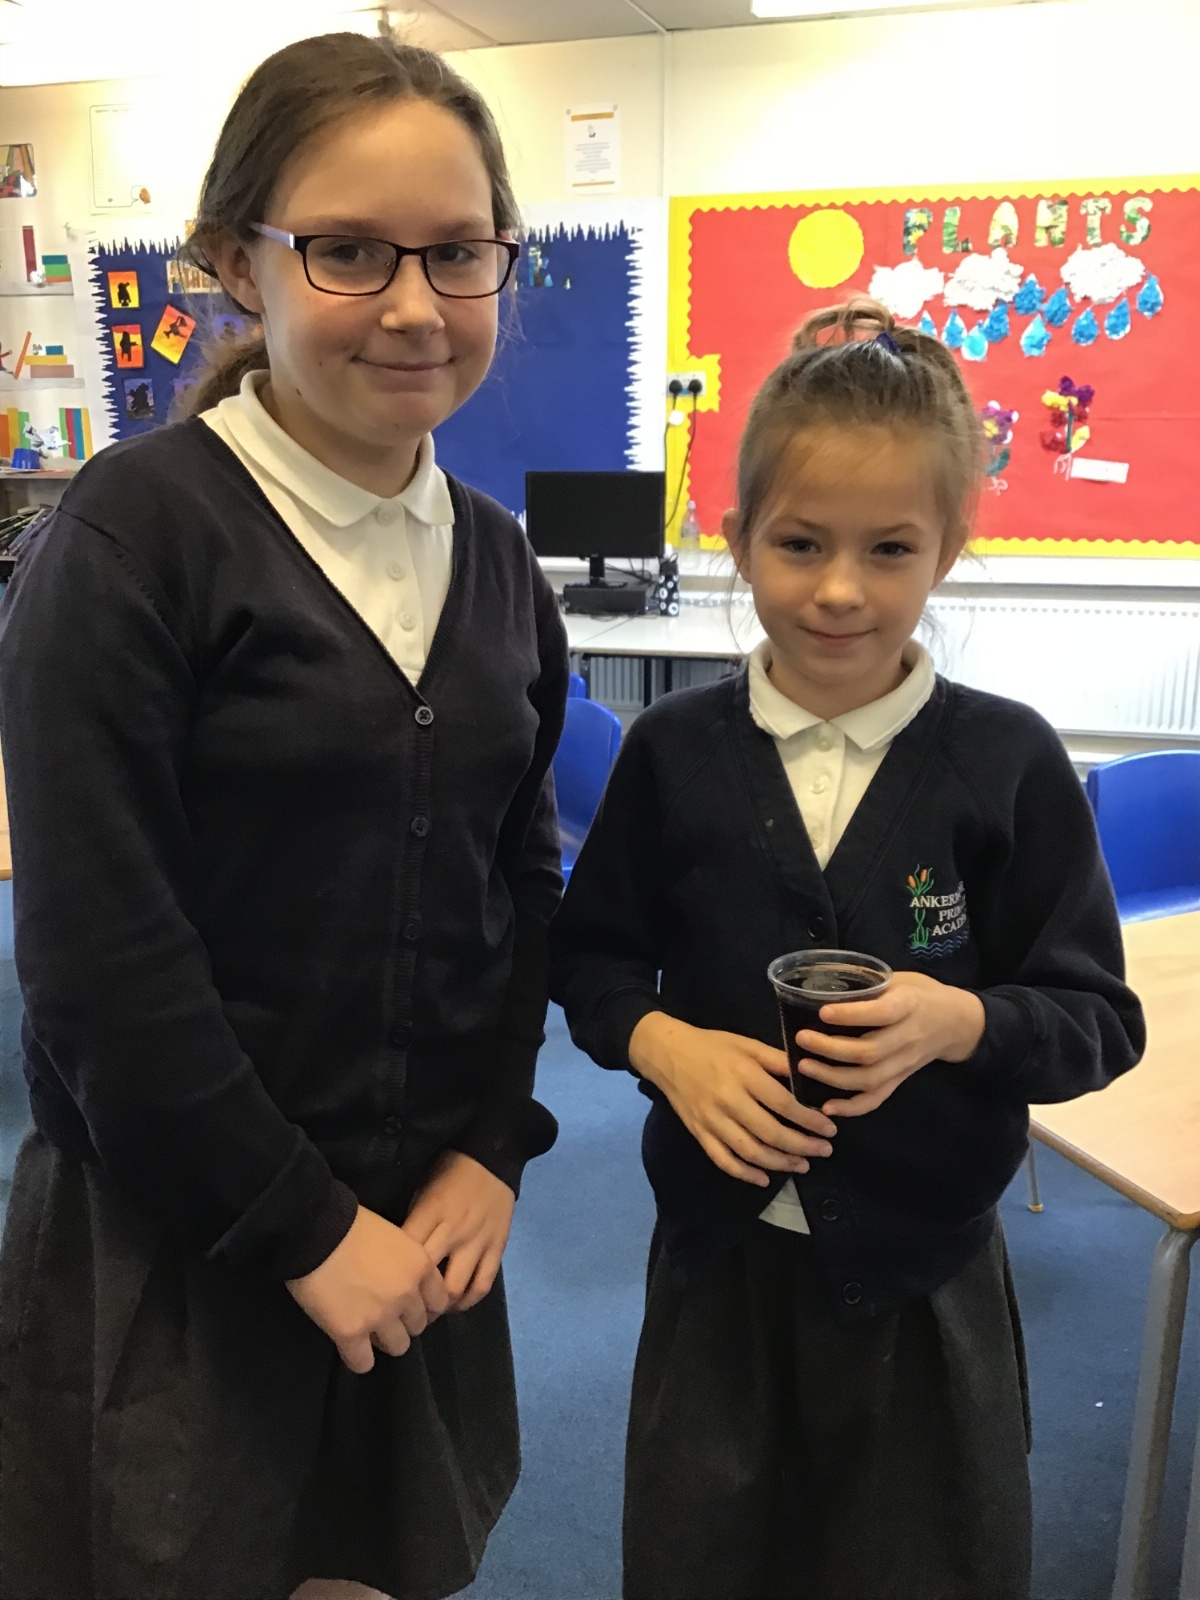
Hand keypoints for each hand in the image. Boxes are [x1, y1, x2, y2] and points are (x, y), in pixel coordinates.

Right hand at [286, 1205, 447, 1373]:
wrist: (316, 1229)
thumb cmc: (351, 1223)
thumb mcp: (394, 1235)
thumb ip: (405, 1262)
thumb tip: (401, 1278)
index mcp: (420, 1266)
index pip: (439, 1302)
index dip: (423, 1305)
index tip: (409, 1305)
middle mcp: (407, 1295)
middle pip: (418, 1326)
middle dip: (403, 1322)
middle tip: (383, 1315)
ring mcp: (380, 1316)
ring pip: (398, 1347)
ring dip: (384, 1340)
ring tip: (367, 1331)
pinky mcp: (350, 1333)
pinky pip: (363, 1363)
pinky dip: (358, 1359)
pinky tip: (350, 1347)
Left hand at [404, 1151, 515, 1312]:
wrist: (492, 1157)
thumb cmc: (449, 1171)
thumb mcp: (421, 1188)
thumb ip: (413, 1222)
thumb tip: (394, 1254)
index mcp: (430, 1213)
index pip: (406, 1255)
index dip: (393, 1278)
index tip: (384, 1289)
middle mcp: (453, 1232)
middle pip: (428, 1280)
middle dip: (414, 1300)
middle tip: (404, 1309)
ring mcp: (477, 1242)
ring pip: (456, 1288)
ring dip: (440, 1306)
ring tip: (430, 1309)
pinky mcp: (497, 1248)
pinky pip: (483, 1283)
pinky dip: (469, 1300)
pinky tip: (457, 1303)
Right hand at [629, 1012, 837, 1186]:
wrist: (666, 1053)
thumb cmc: (712, 1045)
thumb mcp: (747, 1044)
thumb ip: (777, 1061)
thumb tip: (810, 1075)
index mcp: (743, 1075)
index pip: (784, 1104)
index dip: (809, 1120)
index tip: (829, 1129)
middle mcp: (728, 1101)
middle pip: (770, 1133)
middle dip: (802, 1146)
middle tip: (824, 1151)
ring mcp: (711, 1120)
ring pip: (750, 1151)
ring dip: (779, 1163)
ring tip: (802, 1164)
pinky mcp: (699, 1133)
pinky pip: (723, 1160)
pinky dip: (744, 1174)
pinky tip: (764, 1179)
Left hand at [795, 971, 985, 1117]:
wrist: (956, 1022)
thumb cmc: (920, 994)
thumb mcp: (899, 978)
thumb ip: (868, 984)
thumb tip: (822, 984)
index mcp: (909, 1005)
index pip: (881, 1014)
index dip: (851, 1015)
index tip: (823, 1013)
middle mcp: (908, 1038)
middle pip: (870, 1052)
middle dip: (832, 1049)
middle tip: (802, 1039)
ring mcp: (905, 1063)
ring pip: (870, 1079)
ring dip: (834, 1077)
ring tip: (804, 1066)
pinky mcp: (900, 1080)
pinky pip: (877, 1098)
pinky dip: (852, 1107)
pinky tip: (827, 1107)